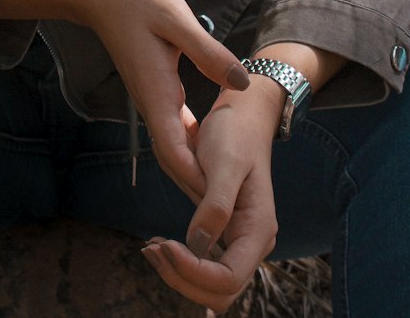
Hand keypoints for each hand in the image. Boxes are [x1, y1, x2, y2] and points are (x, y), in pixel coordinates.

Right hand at [0, 0, 249, 199]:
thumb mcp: (176, 19)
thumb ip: (208, 53)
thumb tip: (242, 83)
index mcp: (157, 93)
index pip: (177, 152)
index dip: (199, 182)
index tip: (223, 207)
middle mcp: (152, 103)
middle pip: (174, 160)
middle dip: (199, 189)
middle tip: (230, 219)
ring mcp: (150, 97)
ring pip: (174, 147)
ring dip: (196, 170)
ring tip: (227, 194)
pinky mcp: (153, 88)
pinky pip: (173, 128)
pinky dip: (191, 145)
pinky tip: (209, 149)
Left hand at [142, 77, 282, 311]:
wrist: (242, 117)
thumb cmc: (234, 134)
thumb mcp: (224, 164)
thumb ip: (215, 207)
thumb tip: (196, 246)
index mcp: (258, 230)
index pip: (228, 278)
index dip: (194, 271)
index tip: (164, 245)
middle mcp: (253, 242)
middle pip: (220, 292)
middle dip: (183, 279)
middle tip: (151, 250)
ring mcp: (240, 240)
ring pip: (211, 284)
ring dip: (179, 274)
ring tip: (151, 248)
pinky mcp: (225, 233)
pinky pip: (205, 264)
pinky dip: (181, 262)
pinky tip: (160, 244)